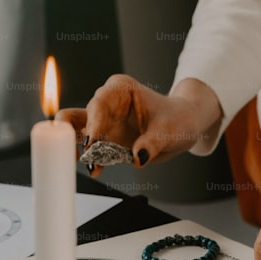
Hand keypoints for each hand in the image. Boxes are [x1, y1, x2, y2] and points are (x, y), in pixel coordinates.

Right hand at [56, 75, 221, 175]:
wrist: (183, 126)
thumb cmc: (177, 118)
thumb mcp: (170, 130)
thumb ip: (152, 143)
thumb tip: (137, 157)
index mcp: (120, 90)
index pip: (99, 103)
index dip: (93, 123)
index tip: (92, 142)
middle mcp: (107, 104)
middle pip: (81, 117)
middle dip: (80, 137)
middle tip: (86, 155)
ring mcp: (103, 122)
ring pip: (77, 131)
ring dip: (78, 148)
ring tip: (89, 164)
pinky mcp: (105, 140)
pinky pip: (91, 150)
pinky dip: (92, 159)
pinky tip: (96, 169)